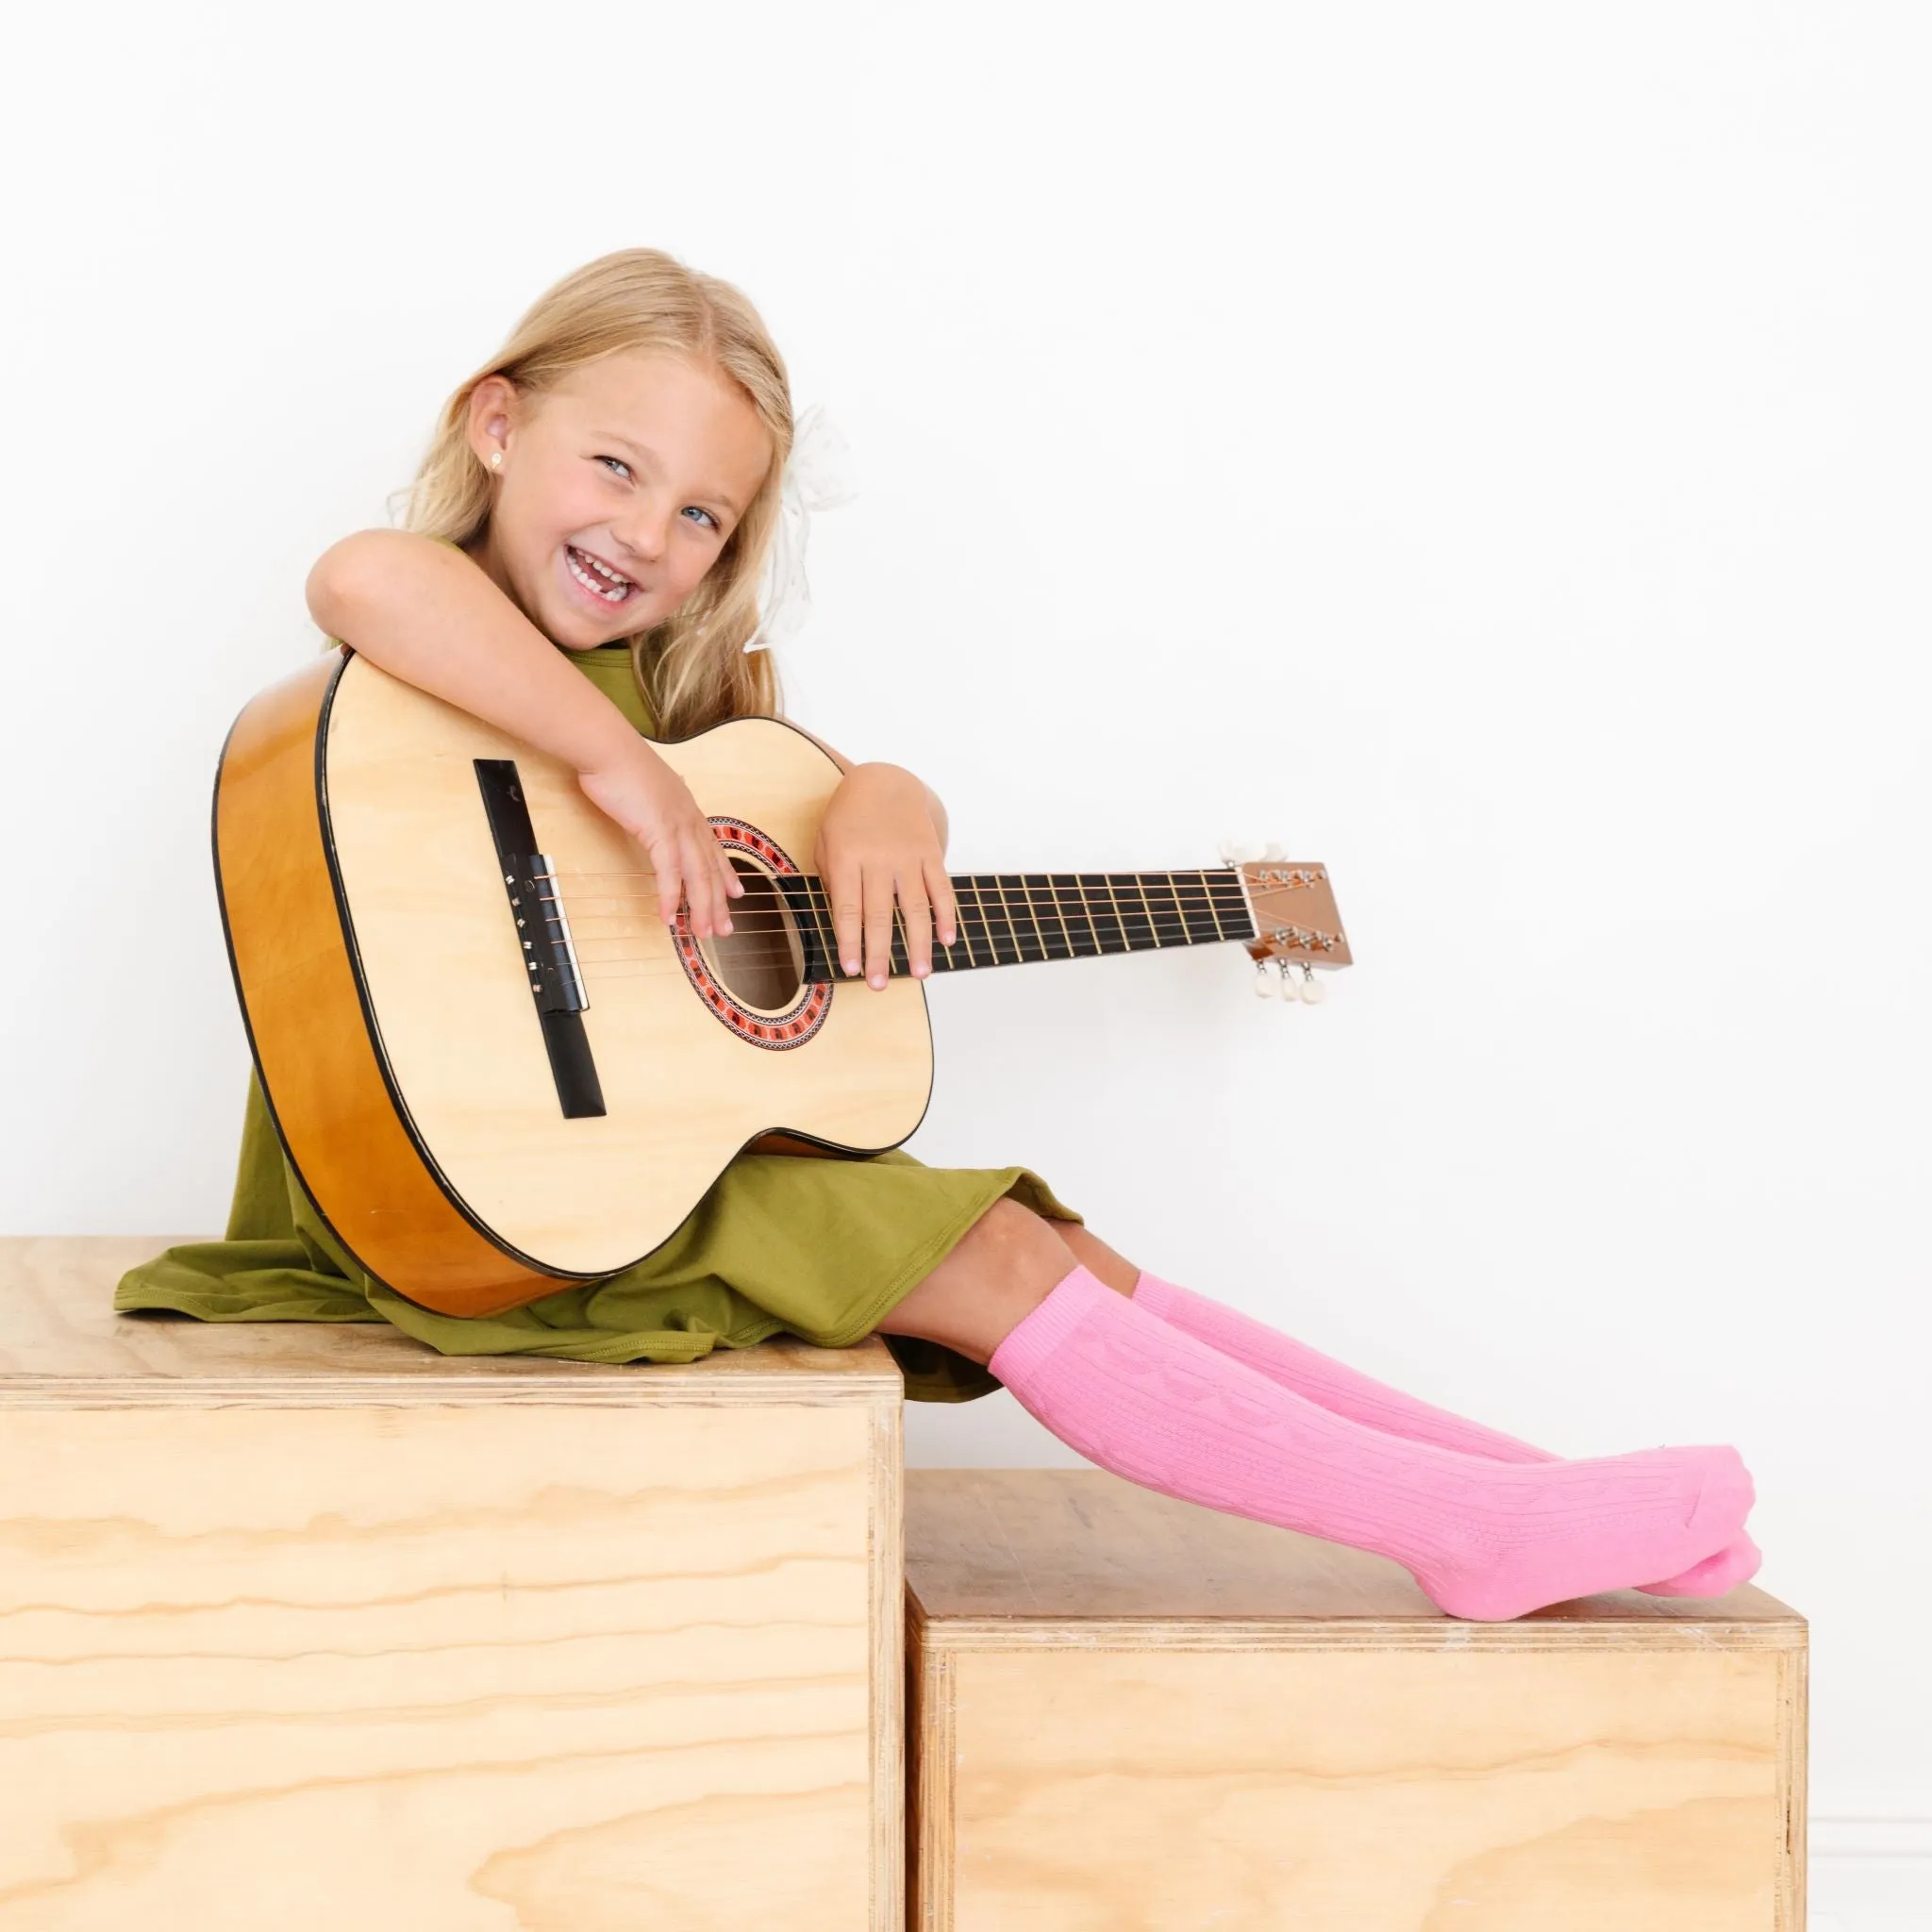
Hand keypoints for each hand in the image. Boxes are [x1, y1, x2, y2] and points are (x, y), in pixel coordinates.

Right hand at [577, 739, 742, 937]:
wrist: (607, 748)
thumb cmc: (618, 764)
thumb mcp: (644, 787)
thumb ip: (653, 802)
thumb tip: (649, 808)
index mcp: (687, 808)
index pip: (713, 847)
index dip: (726, 873)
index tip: (736, 893)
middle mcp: (689, 818)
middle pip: (710, 868)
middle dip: (718, 902)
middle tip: (723, 929)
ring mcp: (677, 825)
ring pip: (697, 875)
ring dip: (700, 908)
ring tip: (702, 934)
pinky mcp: (658, 831)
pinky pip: (668, 872)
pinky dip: (670, 897)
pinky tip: (668, 917)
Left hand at [815, 763, 957, 987]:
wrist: (885, 780)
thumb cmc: (847, 818)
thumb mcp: (825, 841)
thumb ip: (831, 880)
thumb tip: (843, 923)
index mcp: (846, 857)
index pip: (846, 908)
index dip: (849, 941)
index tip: (851, 970)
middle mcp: (878, 859)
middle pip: (879, 915)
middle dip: (879, 953)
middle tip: (878, 985)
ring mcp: (908, 856)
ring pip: (914, 907)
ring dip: (918, 943)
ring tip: (919, 975)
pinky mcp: (930, 853)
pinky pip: (941, 888)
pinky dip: (946, 914)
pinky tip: (948, 940)